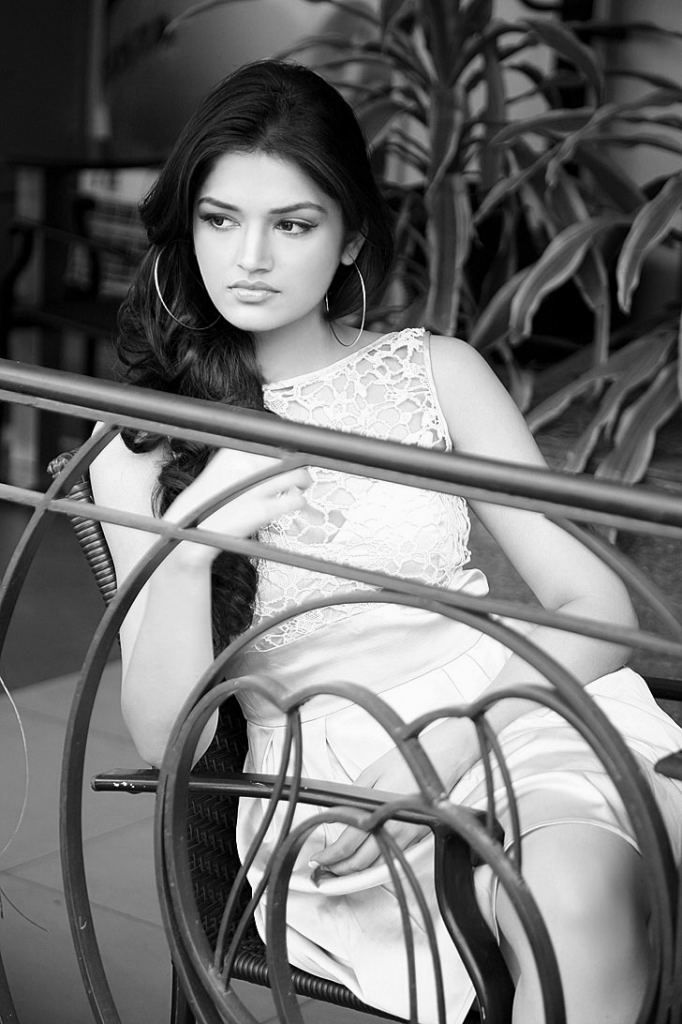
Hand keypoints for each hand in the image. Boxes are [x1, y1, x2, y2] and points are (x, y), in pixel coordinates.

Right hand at [165, 448, 310, 565]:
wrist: (188, 529)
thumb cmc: (209, 501)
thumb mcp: (223, 470)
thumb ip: (247, 459)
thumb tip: (275, 454)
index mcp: (234, 451)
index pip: (272, 442)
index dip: (286, 450)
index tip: (289, 455)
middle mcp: (246, 466)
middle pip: (288, 457)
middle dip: (296, 465)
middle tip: (297, 472)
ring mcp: (255, 488)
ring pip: (297, 476)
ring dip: (303, 481)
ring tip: (301, 485)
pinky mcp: (263, 510)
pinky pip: (295, 500)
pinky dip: (299, 501)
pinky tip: (293, 503)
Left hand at [309, 719, 479, 879]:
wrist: (440, 761)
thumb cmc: (407, 764)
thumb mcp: (371, 774)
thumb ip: (352, 797)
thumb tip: (336, 815)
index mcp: (379, 811)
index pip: (348, 843)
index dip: (330, 856)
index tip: (318, 859)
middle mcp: (394, 829)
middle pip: (361, 862)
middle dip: (339, 870)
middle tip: (324, 869)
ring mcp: (407, 836)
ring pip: (377, 866)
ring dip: (356, 871)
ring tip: (340, 869)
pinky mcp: (416, 838)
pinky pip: (393, 858)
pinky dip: (376, 864)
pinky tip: (364, 862)